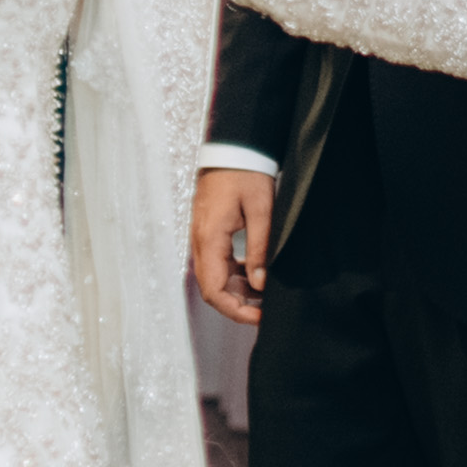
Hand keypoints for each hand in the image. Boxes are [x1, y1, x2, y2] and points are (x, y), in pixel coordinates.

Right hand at [189, 167, 271, 322]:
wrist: (232, 149)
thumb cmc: (245, 174)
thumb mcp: (260, 210)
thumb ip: (259, 249)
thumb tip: (260, 284)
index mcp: (209, 240)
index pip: (213, 291)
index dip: (234, 311)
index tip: (258, 318)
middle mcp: (201, 243)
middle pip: (213, 289)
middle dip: (238, 306)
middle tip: (266, 311)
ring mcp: (203, 239)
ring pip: (216, 278)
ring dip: (238, 292)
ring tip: (265, 296)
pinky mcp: (209, 234)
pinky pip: (219, 264)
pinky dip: (236, 276)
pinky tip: (256, 276)